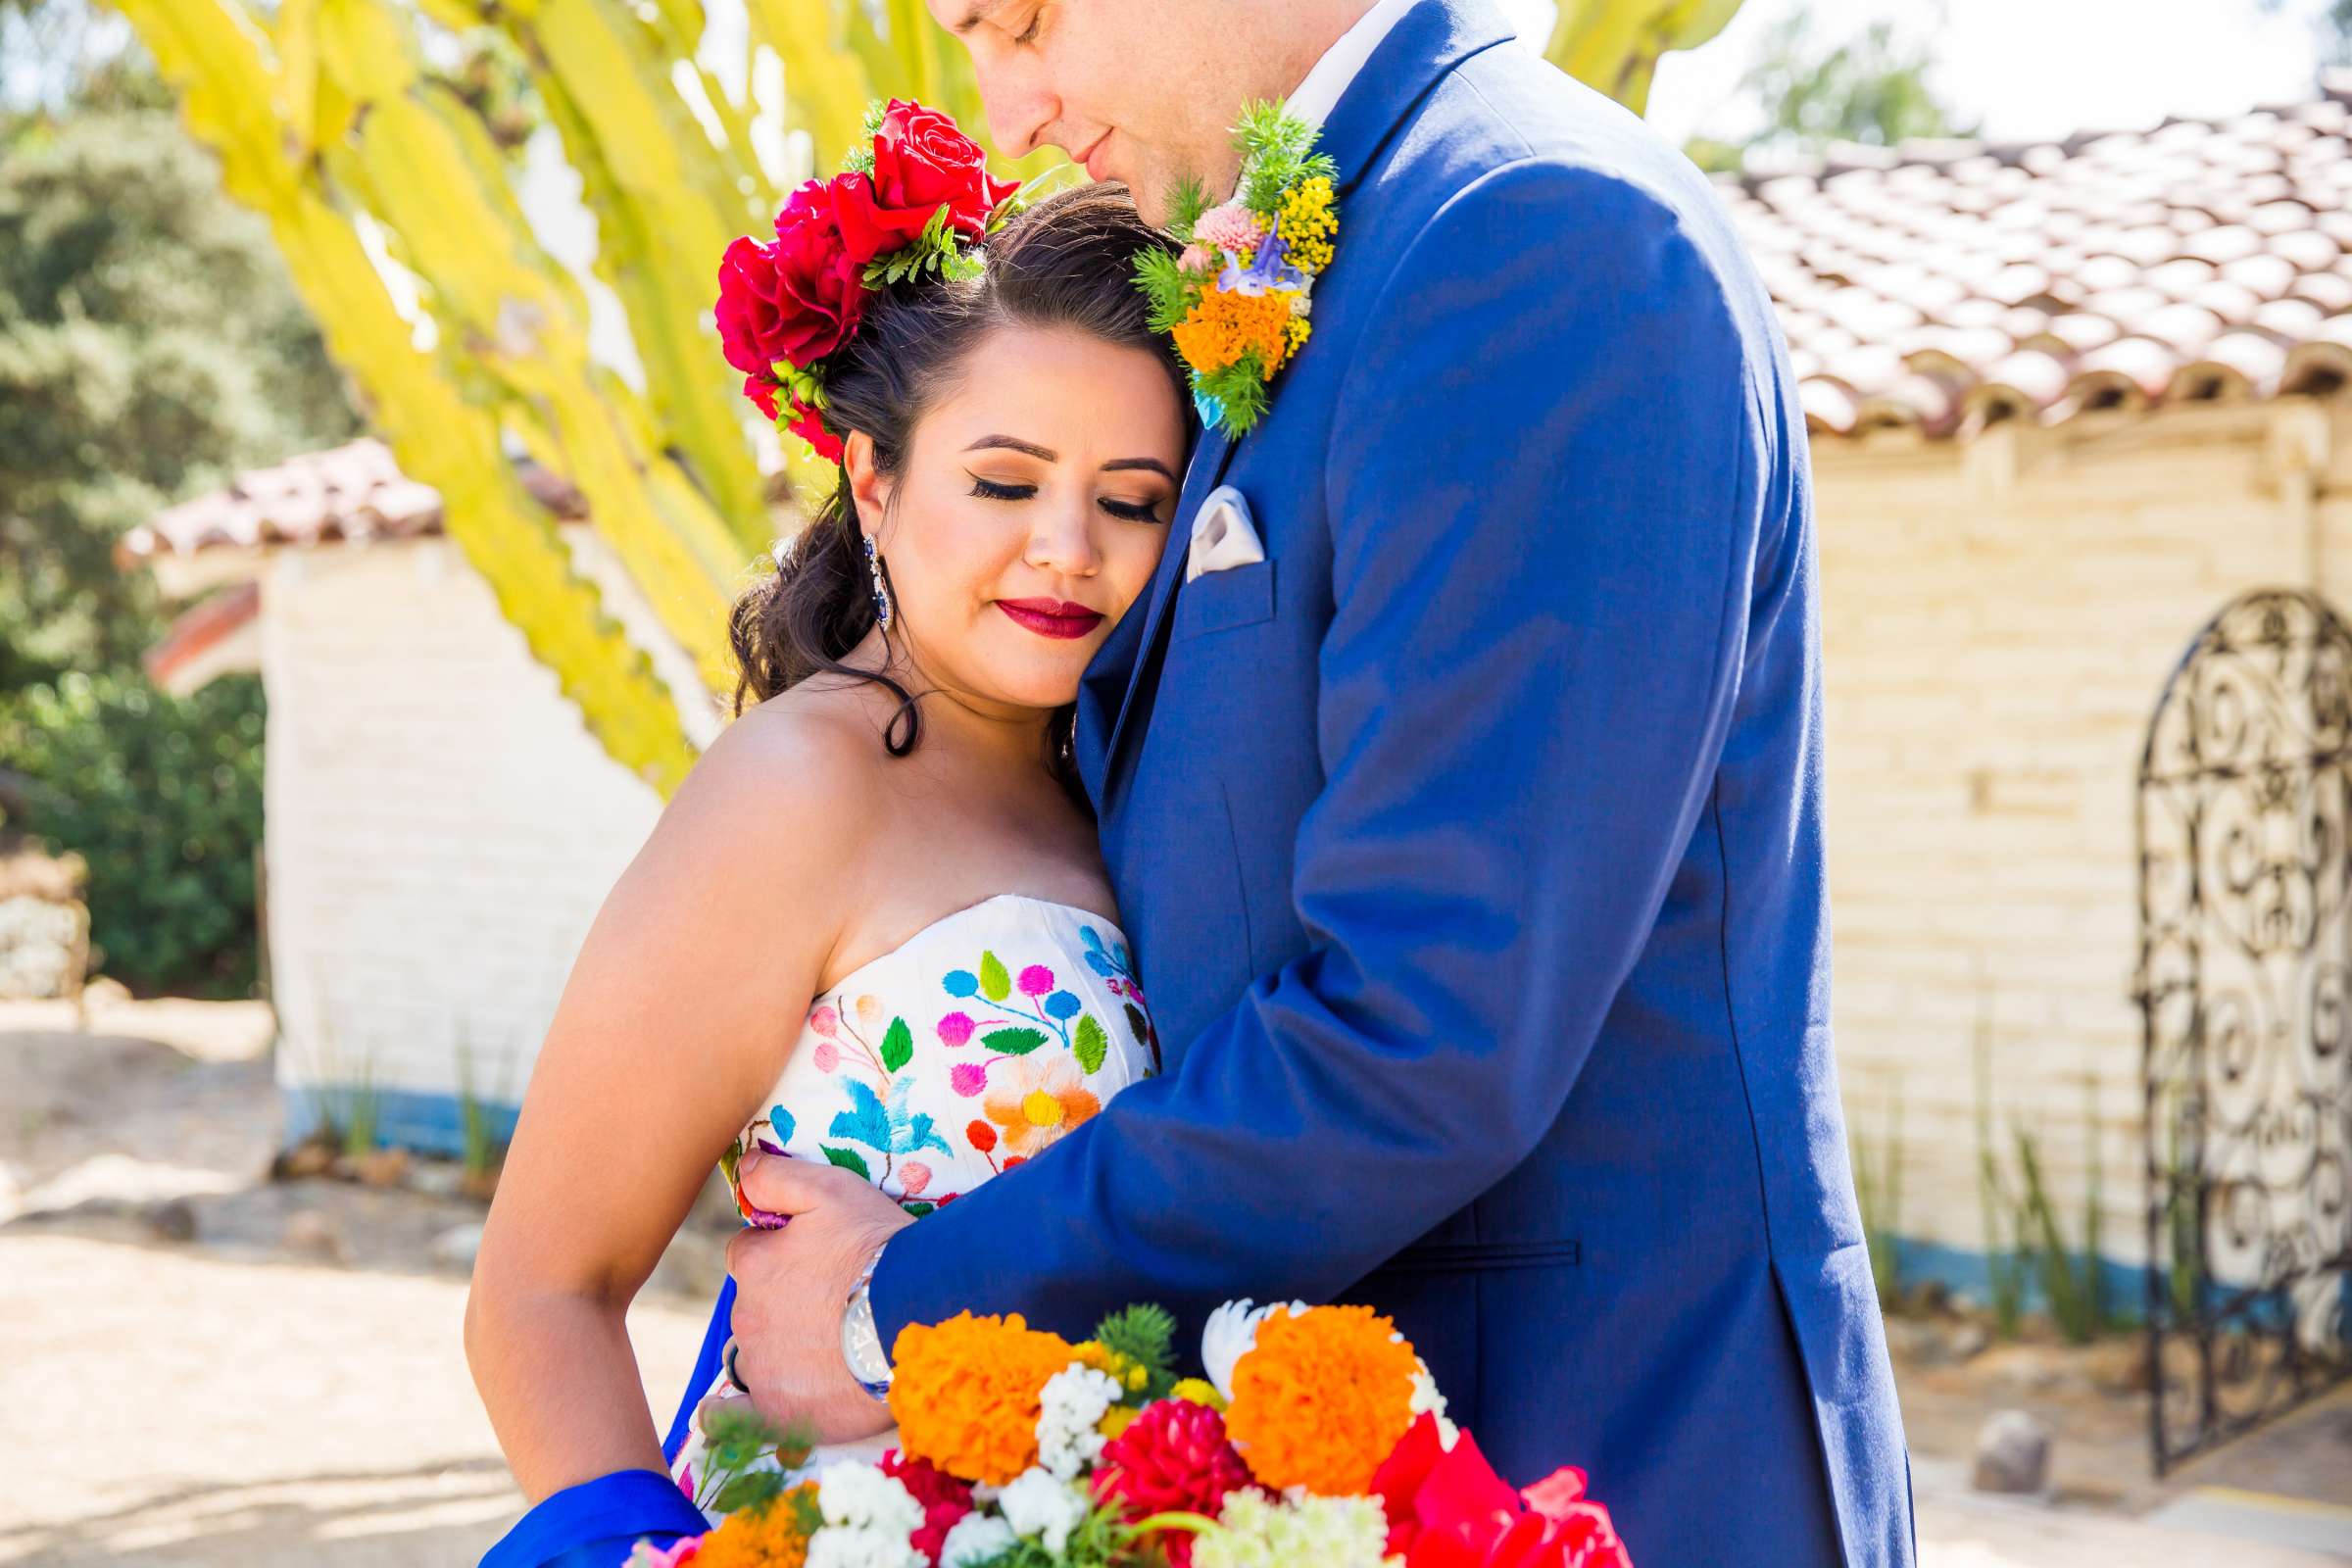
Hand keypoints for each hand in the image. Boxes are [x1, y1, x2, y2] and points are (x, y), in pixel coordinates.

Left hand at [724, 1152, 913, 1443]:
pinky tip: (719, 1413)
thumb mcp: (831, 1191)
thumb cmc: (876, 1250)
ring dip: (779, 1346)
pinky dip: (725, 1415)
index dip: (778, 1252)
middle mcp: (746, 1317)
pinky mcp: (779, 1411)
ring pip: (756, 1352)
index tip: (814, 1258)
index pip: (747, 1253)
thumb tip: (743, 1169)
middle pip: (753, 1304)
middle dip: (782, 1300)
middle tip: (834, 1301)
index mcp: (754, 1265)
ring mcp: (762, 1367)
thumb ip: (778, 1178)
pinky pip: (733, 1417)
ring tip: (830, 1347)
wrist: (916, 1317)